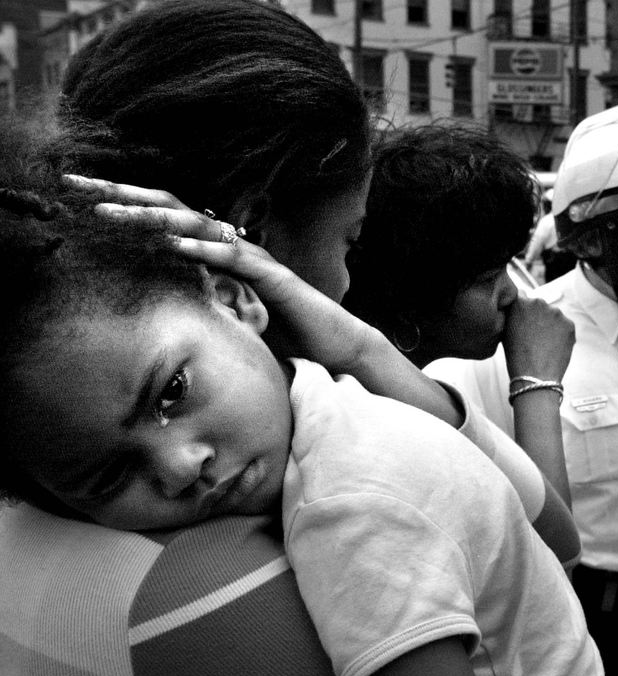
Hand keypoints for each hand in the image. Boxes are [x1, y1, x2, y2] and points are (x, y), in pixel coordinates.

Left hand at [63, 174, 379, 372]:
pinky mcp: (274, 279)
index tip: (78, 196)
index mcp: (220, 251)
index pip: (166, 220)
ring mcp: (254, 259)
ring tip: (109, 212)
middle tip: (74, 182)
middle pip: (172, 210)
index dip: (125, 205)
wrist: (336, 344)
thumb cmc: (285, 331)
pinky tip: (173, 247)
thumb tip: (163, 296)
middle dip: (122, 194)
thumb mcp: (230, 312)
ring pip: (198, 227)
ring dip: (152, 218)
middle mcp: (234, 245)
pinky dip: (203, 252)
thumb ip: (201, 295)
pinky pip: (235, 261)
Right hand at [502, 295, 574, 381]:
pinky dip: (560, 335)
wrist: (534, 377)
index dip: (522, 309)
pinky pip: (564, 326)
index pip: (522, 296)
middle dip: (537, 316)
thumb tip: (517, 308)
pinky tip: (552, 347)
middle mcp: (538, 302)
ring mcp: (556, 313)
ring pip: (553, 316)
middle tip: (533, 336)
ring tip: (543, 344)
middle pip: (539, 305)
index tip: (523, 319)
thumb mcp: (504, 331)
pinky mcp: (569, 324)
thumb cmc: (516, 357)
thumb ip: (512, 314)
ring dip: (549, 325)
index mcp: (519, 302)